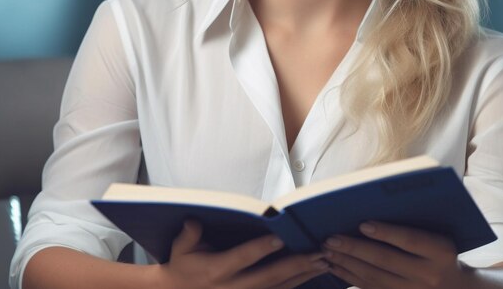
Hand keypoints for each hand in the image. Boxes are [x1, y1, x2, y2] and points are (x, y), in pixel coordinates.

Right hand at [156, 219, 329, 288]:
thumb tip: (193, 221)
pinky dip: (294, 286)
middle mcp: (233, 287)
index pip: (243, 258)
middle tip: (318, 253)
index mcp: (217, 269)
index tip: (280, 238)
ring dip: (301, 276)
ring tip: (322, 262)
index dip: (261, 248)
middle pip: (269, 276)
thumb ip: (189, 234)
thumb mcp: (180, 249)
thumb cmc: (182, 266)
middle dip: (295, 265)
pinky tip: (311, 276)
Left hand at [322, 222, 468, 288]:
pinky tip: (335, 266)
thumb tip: (372, 202)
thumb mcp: (438, 233)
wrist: (456, 287)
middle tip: (331, 238)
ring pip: (374, 278)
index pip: (410, 240)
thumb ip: (413, 221)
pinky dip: (350, 277)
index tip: (363, 224)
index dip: (386, 232)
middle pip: (386, 261)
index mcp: (440, 251)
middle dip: (355, 249)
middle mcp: (429, 274)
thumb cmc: (440, 249)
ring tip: (327, 250)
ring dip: (347, 264)